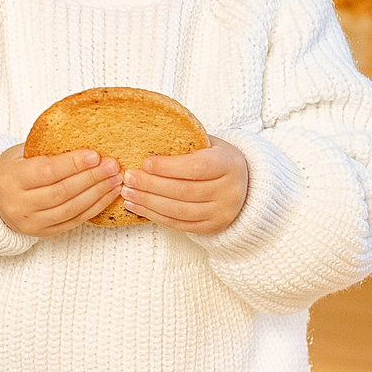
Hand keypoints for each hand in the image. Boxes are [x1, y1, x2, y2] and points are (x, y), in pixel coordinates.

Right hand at [0, 145, 121, 238]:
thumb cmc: (13, 169)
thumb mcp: (21, 154)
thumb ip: (48, 150)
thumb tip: (88, 141)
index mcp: (11, 179)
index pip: (47, 172)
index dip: (73, 164)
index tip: (95, 155)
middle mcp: (19, 205)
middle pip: (62, 192)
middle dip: (91, 178)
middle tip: (112, 166)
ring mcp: (30, 222)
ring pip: (71, 209)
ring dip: (97, 194)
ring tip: (115, 180)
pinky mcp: (43, 233)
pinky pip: (74, 221)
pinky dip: (94, 208)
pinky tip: (107, 195)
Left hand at [123, 143, 248, 235]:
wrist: (243, 184)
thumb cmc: (217, 159)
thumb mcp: (209, 145)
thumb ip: (184, 144)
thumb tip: (144, 144)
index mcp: (229, 164)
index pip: (197, 167)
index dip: (169, 167)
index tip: (145, 163)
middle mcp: (230, 191)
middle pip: (184, 191)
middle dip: (151, 185)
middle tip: (128, 178)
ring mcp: (221, 212)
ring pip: (178, 211)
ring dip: (148, 202)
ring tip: (128, 193)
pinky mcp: (211, 227)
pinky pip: (178, 224)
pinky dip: (155, 216)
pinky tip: (138, 207)